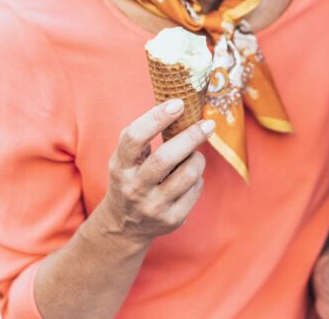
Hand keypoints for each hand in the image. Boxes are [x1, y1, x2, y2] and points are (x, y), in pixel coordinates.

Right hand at [99, 99, 214, 245]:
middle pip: (165, 158)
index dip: (157, 118)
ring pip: (187, 175)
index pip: (134, 138)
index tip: (178, 103)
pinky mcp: (171, 219)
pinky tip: (190, 177)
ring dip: (197, 159)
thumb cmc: (130, 178)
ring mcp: (153, 206)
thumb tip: (176, 105)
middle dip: (191, 137)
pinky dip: (198, 178)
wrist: (124, 225)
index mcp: (121, 166)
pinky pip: (195, 190)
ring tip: (195, 155)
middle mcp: (134, 187)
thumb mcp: (124, 158)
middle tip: (207, 124)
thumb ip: (141, 135)